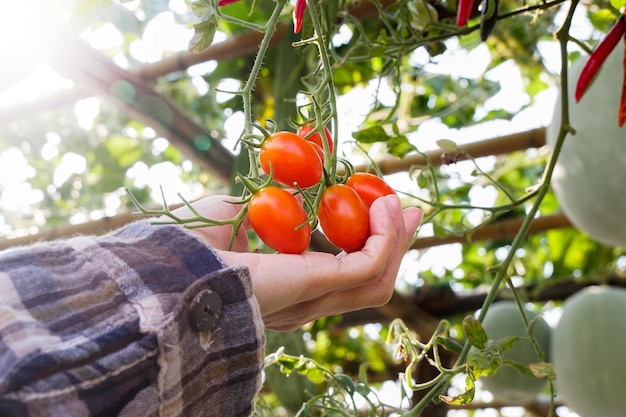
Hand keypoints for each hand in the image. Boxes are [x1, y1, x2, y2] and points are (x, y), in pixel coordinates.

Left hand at [174, 194, 421, 330]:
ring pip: (377, 278)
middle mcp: (304, 300)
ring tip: (397, 203)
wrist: (166, 263)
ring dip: (395, 240)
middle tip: (408, 208)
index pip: (342, 274)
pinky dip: (384, 237)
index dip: (368, 244)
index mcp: (286, 288)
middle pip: (369, 280)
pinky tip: (382, 207)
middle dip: (393, 243)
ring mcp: (313, 297)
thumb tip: (289, 186)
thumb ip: (266, 205)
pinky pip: (369, 265)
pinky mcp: (316, 285)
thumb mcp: (235, 213)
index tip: (381, 209)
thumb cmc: (188, 244)